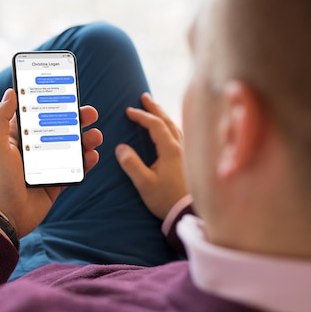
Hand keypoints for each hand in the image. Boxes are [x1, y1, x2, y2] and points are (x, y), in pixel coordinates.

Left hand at [0, 89, 102, 236]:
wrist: (3, 217)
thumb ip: (0, 117)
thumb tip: (10, 92)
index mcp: (15, 138)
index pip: (36, 115)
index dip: (52, 104)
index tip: (67, 93)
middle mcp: (32, 151)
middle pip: (59, 129)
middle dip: (76, 120)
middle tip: (91, 113)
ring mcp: (45, 167)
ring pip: (70, 148)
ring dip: (85, 140)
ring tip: (95, 136)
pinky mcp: (55, 184)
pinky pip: (74, 170)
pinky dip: (86, 162)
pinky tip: (92, 155)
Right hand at [115, 93, 187, 219]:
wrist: (189, 213)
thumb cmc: (167, 199)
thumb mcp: (144, 183)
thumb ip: (131, 164)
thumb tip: (120, 148)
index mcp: (170, 149)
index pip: (155, 125)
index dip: (141, 116)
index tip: (128, 111)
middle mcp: (182, 147)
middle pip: (168, 121)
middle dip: (155, 108)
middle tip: (144, 97)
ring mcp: (188, 152)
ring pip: (175, 127)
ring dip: (163, 116)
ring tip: (155, 109)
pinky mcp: (190, 160)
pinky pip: (179, 135)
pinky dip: (170, 126)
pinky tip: (169, 130)